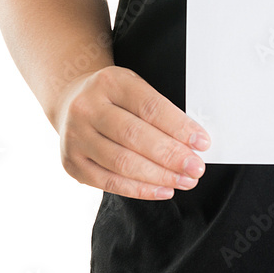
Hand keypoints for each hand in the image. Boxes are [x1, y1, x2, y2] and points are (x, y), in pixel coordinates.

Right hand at [52, 65, 210, 199]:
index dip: (179, 127)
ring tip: (184, 180)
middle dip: (171, 155)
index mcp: (110, 82)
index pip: (150, 107)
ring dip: (159, 176)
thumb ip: (160, 111)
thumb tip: (193, 142)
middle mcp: (87, 108)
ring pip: (122, 162)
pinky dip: (140, 190)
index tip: (202, 142)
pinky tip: (163, 190)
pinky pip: (109, 182)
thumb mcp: (135, 88)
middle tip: (196, 168)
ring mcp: (75, 136)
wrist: (71, 102)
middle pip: (135, 136)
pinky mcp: (71, 163)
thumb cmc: (115, 98)